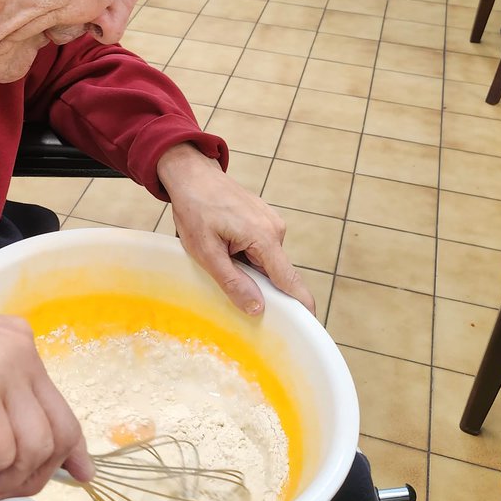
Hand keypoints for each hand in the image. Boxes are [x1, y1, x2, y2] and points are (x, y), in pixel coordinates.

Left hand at [156, 144, 315, 316]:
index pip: (289, 279)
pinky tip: (225, 245)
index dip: (300, 304)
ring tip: (219, 253)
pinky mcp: (265, 219)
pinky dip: (247, 255)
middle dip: (259, 285)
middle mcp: (276, 229)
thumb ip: (233, 282)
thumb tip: (258, 308)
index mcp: (264, 237)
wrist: (192, 174)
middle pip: (276, 273)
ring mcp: (272, 222)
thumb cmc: (195, 208)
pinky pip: (261, 248)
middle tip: (229, 284)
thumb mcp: (206, 251)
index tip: (309, 325)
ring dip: (248, 268)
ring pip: (266, 261)